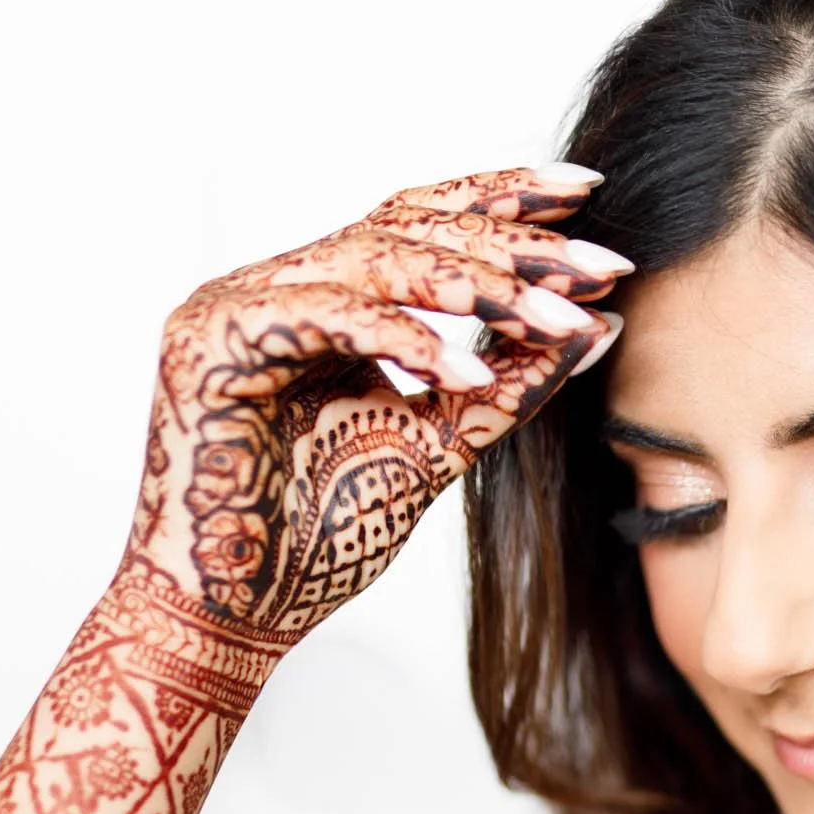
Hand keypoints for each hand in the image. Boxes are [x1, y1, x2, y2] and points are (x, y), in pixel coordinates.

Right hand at [122, 165, 624, 648]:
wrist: (233, 617)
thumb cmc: (316, 541)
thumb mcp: (434, 450)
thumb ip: (505, 390)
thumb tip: (596, 328)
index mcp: (327, 298)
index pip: (421, 221)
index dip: (503, 199)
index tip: (591, 196)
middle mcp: (281, 285)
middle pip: (407, 226)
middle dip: (512, 244)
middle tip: (601, 265)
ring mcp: (237, 305)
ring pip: (372, 259)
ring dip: (476, 286)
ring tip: (556, 316)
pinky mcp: (211, 341)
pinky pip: (323, 315)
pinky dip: (400, 339)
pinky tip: (464, 371)